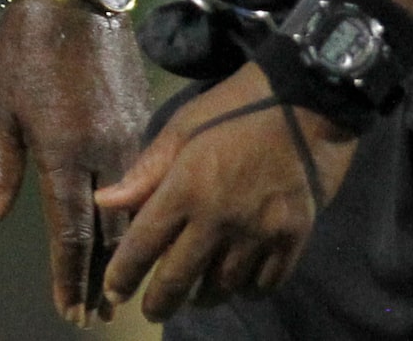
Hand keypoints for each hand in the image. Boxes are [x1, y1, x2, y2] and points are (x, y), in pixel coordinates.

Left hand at [0, 0, 148, 324]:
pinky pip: (143, 178)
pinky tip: (133, 226)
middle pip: (111, 231)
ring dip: (124, 248)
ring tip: (116, 283)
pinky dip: (136, 211)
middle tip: (97, 313)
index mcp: (66, 153)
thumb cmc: (23, 48)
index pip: (73, 232)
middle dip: (103, 276)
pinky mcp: (144, 117)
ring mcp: (132, 135)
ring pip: (132, 208)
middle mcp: (107, 152)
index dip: (70, 275)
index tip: (70, 311)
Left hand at [96, 60, 355, 322]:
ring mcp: (259, 233)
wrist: (306, 101)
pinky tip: (237, 283)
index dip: (124, 273)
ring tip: (194, 295)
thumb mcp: (182, 127)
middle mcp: (219, 219)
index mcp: (185, 187)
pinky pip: (264, 283)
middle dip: (160, 301)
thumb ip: (146, 172)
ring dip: (203, 295)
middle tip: (150, 310)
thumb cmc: (234, 108)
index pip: (144, 244)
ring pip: (223, 286)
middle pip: (180, 277)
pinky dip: (246, 290)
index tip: (113, 292)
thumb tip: (106, 202)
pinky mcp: (293, 239)